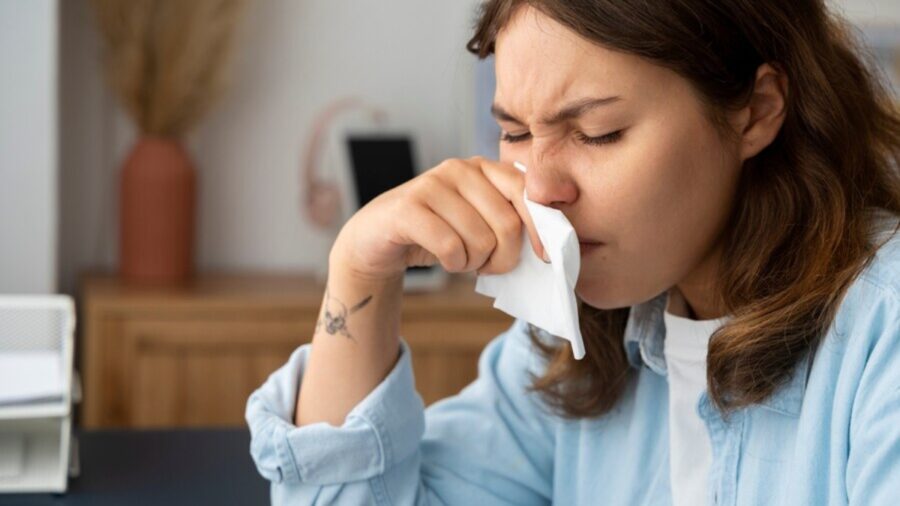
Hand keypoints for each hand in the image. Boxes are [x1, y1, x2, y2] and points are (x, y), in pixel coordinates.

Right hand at [330, 157, 546, 281]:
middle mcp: (459, 169)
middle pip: (507, 224)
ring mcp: (432, 184)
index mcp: (483, 168)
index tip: (544, 257)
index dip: (541, 228)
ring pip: (480, 240)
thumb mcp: (478, 221)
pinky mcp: (408, 207)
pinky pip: (451, 247)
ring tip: (460, 259)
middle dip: (502, 258)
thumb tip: (547, 246)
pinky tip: (444, 259)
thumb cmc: (437, 232)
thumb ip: (509, 221)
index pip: (526, 193)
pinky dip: (453, 264)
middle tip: (486, 266)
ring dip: (474, 263)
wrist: (377, 238)